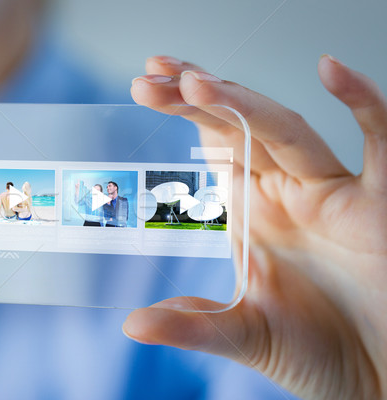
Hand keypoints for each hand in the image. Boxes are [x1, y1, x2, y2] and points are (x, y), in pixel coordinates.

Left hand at [124, 55, 386, 398]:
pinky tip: (333, 70)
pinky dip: (363, 104)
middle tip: (152, 76)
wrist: (376, 380)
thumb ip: (192, 324)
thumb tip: (132, 324)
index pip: (216, 144)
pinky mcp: (381, 204)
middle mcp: (289, 193)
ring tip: (193, 81)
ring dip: (242, 101)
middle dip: (195, 97)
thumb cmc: (316, 353)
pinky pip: (380, 142)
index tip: (145, 87)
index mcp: (255, 211)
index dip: (184, 113)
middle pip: (239, 126)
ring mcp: (333, 193)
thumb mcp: (243, 334)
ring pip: (285, 129)